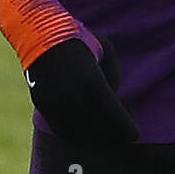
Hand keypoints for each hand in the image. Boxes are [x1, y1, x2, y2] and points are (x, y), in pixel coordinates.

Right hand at [25, 36, 139, 144]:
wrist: (39, 34)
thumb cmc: (79, 39)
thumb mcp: (105, 49)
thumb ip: (113, 75)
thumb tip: (114, 97)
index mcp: (91, 80)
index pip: (113, 114)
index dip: (126, 128)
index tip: (135, 135)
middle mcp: (72, 94)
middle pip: (98, 126)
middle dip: (113, 135)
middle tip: (124, 138)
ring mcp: (55, 101)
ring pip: (78, 132)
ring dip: (95, 139)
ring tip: (107, 139)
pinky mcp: (43, 104)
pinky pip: (60, 128)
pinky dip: (75, 136)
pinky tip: (86, 137)